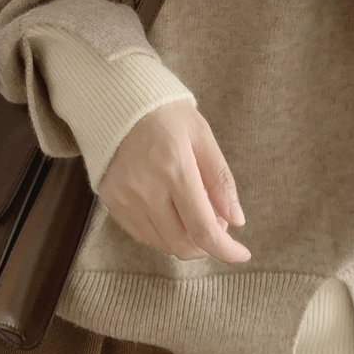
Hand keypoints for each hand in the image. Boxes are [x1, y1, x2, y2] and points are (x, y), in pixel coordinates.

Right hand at [98, 101, 250, 264]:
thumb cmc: (166, 113)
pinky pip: (141, 234)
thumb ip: (220, 179)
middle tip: (217, 222)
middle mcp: (146, 190)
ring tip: (193, 211)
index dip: (226, 250)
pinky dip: (163, 233)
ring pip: (161, 243)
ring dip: (185, 239)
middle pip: (181, 244)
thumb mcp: (201, 136)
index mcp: (175, 169)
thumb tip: (236, 221)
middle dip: (207, 245)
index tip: (242, 254)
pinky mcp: (111, 201)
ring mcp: (124, 198)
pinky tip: (171, 211)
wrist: (116, 99)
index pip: (202, 229)